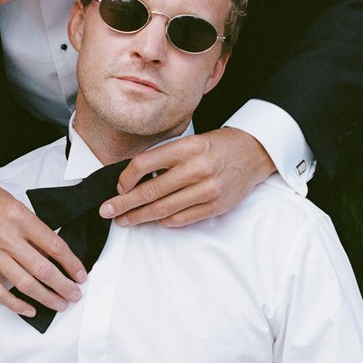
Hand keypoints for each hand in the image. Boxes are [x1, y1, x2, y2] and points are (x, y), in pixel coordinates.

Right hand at [0, 166, 85, 316]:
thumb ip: (33, 230)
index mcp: (19, 217)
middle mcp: (4, 235)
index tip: (80, 274)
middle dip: (63, 285)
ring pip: (24, 283)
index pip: (54, 245)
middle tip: (75, 294)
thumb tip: (53, 255)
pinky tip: (30, 309)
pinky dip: (16, 304)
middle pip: (42, 268)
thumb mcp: (16, 204)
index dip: (71, 263)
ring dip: (46, 297)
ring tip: (60, 303)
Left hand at [100, 129, 274, 226]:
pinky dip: (164, 221)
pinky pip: (182, 219)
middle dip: (123, 204)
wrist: (255, 152)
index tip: (118, 186)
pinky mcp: (215, 206)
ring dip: (139, 217)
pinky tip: (153, 221)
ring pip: (163, 209)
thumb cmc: (219, 146)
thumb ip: (165, 158)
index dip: (126, 178)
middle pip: (149, 190)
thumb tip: (134, 178)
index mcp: (187, 147)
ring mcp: (207, 189)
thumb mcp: (191, 141)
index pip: (144, 164)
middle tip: (106, 211)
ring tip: (124, 220)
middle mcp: (196, 168)